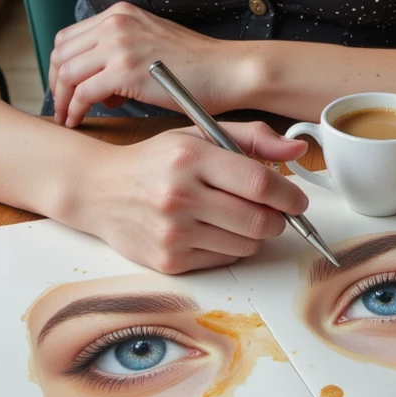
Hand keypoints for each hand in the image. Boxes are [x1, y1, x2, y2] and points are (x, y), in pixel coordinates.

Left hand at [49, 1, 245, 125]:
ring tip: (67, 118)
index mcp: (121, 13)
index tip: (63, 88)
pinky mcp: (125, 70)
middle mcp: (116, 23)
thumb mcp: (151, 43)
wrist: (227, 70)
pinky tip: (79, 121)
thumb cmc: (197, 65)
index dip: (60, 65)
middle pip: (61, 52)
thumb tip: (98, 84)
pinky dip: (75, 110)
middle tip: (61, 107)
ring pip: (67, 72)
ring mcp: (120, 44)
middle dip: (55, 83)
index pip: (70, 37)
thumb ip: (121, 53)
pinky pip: (83, 92)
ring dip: (61, 99)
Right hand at [70, 122, 309, 272]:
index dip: (289, 196)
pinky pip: (222, 260)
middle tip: (274, 212)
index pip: (259, 183)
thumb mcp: (198, 135)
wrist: (98, 191)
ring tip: (237, 217)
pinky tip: (211, 229)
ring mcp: (173, 232)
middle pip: (258, 221)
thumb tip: (297, 150)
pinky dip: (228, 248)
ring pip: (245, 245)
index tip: (297, 200)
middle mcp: (180, 195)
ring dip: (253, 234)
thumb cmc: (154, 161)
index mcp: (191, 156)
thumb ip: (251, 138)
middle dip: (278, 220)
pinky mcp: (169, 261)